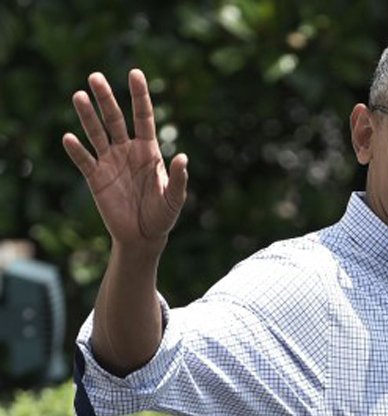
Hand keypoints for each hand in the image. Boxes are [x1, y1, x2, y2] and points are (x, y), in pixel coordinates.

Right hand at [63, 69, 187, 252]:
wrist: (144, 236)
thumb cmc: (163, 215)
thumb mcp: (174, 198)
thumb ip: (179, 178)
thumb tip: (183, 157)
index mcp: (149, 151)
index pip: (143, 117)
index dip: (140, 96)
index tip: (135, 73)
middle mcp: (127, 151)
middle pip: (115, 119)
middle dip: (106, 98)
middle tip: (95, 77)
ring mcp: (110, 162)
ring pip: (96, 133)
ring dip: (87, 116)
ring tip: (79, 95)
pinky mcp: (96, 178)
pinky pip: (84, 161)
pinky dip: (77, 150)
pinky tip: (70, 138)